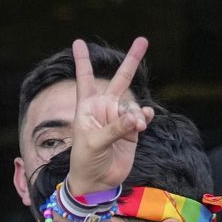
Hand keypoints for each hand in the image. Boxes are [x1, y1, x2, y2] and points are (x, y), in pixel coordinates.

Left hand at [65, 37, 152, 196]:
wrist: (97, 182)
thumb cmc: (86, 161)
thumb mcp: (94, 143)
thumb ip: (116, 128)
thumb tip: (137, 118)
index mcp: (87, 108)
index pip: (85, 79)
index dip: (83, 61)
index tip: (78, 41)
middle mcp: (104, 109)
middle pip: (120, 80)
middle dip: (131, 60)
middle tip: (143, 39)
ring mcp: (119, 119)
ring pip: (134, 105)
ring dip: (136, 115)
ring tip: (135, 127)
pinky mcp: (132, 130)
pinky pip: (142, 117)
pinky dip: (143, 119)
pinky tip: (142, 124)